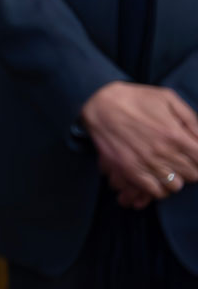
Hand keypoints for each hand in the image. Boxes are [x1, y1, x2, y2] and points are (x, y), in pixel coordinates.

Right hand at [81, 82, 197, 202]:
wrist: (99, 103)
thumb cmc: (135, 98)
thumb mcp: (167, 98)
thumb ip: (191, 119)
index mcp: (175, 135)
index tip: (193, 155)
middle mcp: (163, 152)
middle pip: (192, 175)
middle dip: (190, 168)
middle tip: (181, 160)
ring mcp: (146, 163)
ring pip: (175, 186)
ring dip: (175, 178)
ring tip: (168, 168)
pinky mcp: (129, 170)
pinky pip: (154, 191)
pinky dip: (159, 187)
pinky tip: (156, 176)